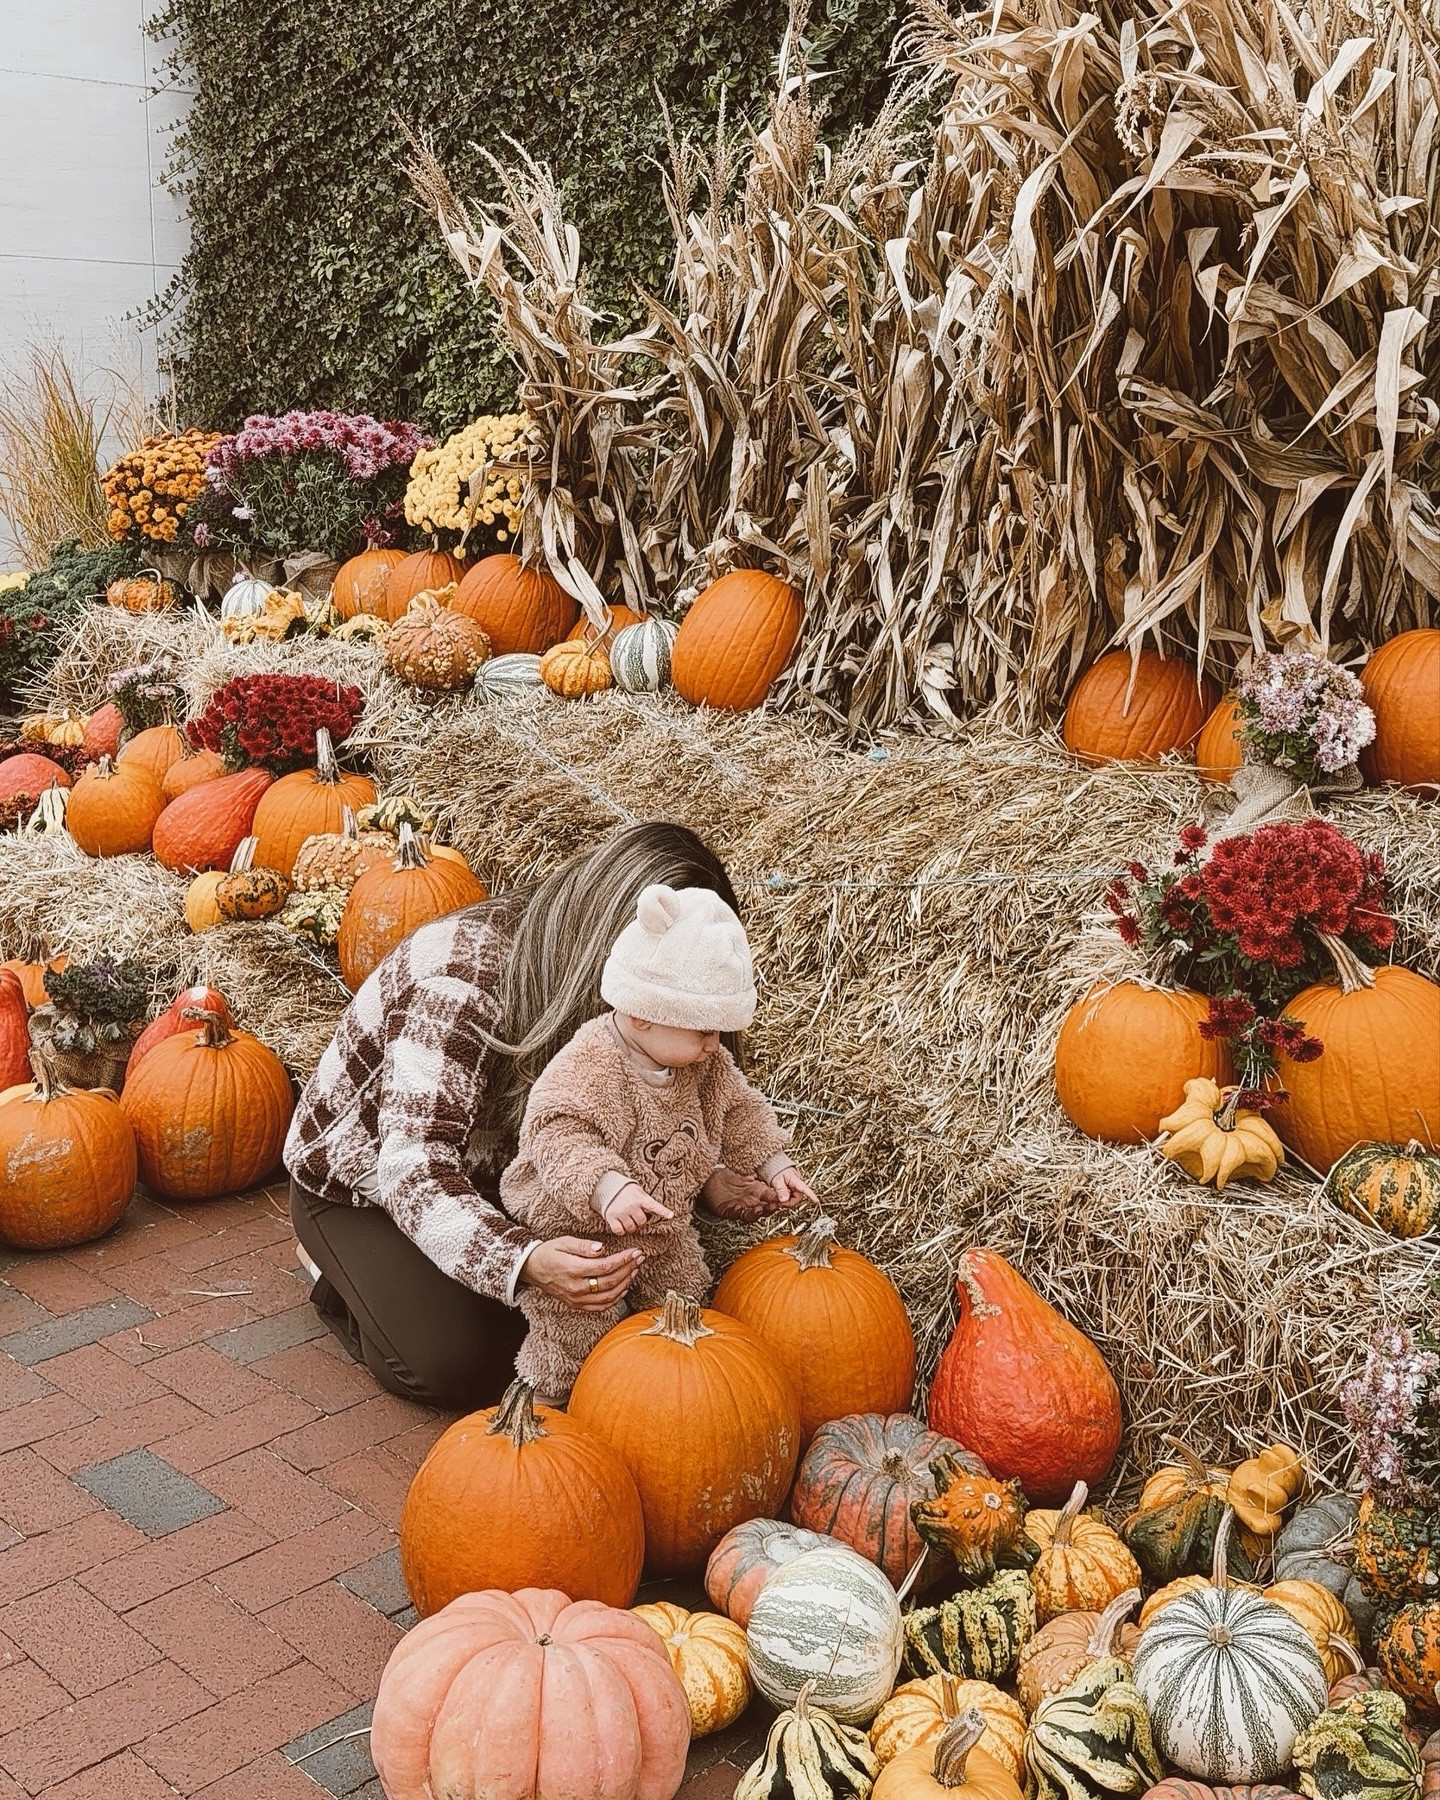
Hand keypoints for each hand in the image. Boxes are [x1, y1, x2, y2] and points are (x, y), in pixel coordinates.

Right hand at [517, 1237, 641, 1310]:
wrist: (532, 1269)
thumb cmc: (549, 1252)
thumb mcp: (564, 1242)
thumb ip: (584, 1246)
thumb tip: (602, 1249)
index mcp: (573, 1269)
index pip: (605, 1266)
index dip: (623, 1259)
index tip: (635, 1252)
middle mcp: (576, 1287)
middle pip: (610, 1281)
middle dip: (628, 1269)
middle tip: (639, 1259)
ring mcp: (577, 1299)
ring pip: (608, 1296)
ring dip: (625, 1284)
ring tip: (634, 1271)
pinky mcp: (577, 1305)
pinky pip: (600, 1306)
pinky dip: (615, 1299)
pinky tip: (623, 1288)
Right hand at [602, 1182, 673, 1234]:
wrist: (608, 1186)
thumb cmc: (627, 1191)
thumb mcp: (640, 1193)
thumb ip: (648, 1203)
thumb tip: (660, 1213)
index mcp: (640, 1198)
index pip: (654, 1206)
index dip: (663, 1211)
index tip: (671, 1215)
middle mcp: (631, 1205)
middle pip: (642, 1222)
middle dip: (640, 1222)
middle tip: (636, 1216)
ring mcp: (621, 1211)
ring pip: (631, 1228)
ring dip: (631, 1227)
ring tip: (629, 1219)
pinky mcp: (611, 1217)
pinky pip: (619, 1231)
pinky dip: (621, 1230)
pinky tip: (621, 1224)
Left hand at [701, 1166, 777, 1219]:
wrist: (712, 1179)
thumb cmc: (731, 1175)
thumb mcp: (749, 1171)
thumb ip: (760, 1171)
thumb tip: (774, 1165)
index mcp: (758, 1192)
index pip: (772, 1198)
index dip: (778, 1200)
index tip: (783, 1198)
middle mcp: (751, 1202)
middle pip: (764, 1210)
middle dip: (770, 1209)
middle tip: (774, 1205)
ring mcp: (740, 1207)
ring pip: (750, 1215)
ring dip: (756, 1213)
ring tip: (759, 1209)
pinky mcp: (726, 1210)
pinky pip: (732, 1214)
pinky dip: (735, 1212)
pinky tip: (738, 1207)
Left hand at [770, 1166, 817, 1207]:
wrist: (778, 1168)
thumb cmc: (779, 1171)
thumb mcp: (777, 1179)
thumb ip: (781, 1189)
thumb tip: (785, 1200)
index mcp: (796, 1181)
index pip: (805, 1188)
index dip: (811, 1195)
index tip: (816, 1201)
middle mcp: (798, 1186)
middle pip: (797, 1198)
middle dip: (789, 1202)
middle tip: (779, 1201)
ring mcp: (795, 1190)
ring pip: (793, 1200)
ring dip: (785, 1201)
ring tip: (778, 1197)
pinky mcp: (792, 1193)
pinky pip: (790, 1200)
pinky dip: (784, 1201)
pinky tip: (779, 1198)